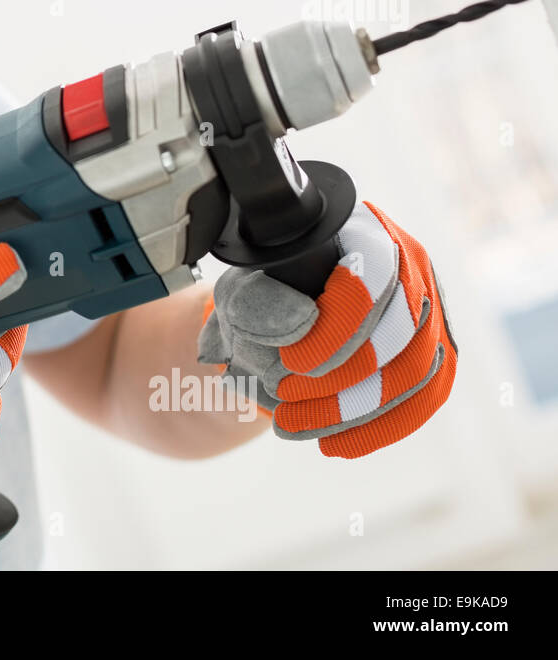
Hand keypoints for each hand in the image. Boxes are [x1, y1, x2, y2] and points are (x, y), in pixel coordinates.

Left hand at [197, 201, 456, 457]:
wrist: (276, 321)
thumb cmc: (260, 297)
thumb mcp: (241, 293)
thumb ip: (259, 304)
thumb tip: (303, 326)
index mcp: (362, 232)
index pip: (371, 279)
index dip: (338, 329)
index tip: (291, 363)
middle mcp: (408, 263)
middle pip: (401, 331)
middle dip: (340, 379)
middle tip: (283, 398)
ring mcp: (430, 309)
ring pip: (415, 370)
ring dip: (353, 410)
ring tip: (293, 424)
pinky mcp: (435, 352)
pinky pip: (426, 396)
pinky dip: (381, 427)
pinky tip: (336, 444)